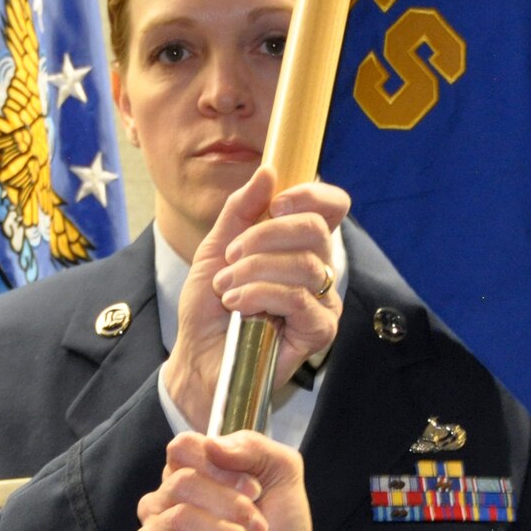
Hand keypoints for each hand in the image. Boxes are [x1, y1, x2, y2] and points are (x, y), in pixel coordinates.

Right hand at [132, 431, 315, 530]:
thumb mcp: (282, 474)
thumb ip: (253, 447)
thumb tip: (211, 445)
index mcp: (187, 472)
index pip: (182, 448)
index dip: (223, 468)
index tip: (255, 490)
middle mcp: (162, 500)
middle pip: (183, 482)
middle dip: (232, 508)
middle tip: (258, 529)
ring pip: (180, 519)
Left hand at [164, 170, 347, 430]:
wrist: (199, 359)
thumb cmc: (211, 309)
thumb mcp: (216, 249)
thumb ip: (241, 210)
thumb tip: (269, 171)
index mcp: (299, 245)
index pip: (330, 207)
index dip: (311, 195)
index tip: (276, 202)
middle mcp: (319, 270)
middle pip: (316, 230)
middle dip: (265, 236)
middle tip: (231, 256)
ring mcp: (323, 301)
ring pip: (304, 265)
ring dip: (254, 271)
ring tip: (227, 289)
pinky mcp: (320, 331)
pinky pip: (298, 298)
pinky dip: (261, 295)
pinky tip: (238, 305)